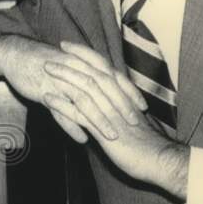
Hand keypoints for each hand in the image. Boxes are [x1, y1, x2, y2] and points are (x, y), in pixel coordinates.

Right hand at [0, 35, 147, 143]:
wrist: (15, 54)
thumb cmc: (43, 61)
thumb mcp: (68, 65)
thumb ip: (86, 77)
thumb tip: (104, 89)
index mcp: (84, 62)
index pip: (113, 76)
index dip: (128, 91)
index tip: (142, 107)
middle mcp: (75, 70)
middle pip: (103, 89)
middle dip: (119, 107)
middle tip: (132, 124)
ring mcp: (60, 80)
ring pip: (84, 101)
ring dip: (99, 119)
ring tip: (111, 136)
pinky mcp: (44, 90)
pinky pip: (60, 111)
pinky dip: (71, 126)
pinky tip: (81, 138)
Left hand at [46, 41, 188, 197]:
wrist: (156, 158)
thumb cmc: (144, 140)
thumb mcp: (130, 115)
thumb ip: (118, 102)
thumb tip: (105, 94)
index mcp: (123, 93)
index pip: (102, 65)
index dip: (83, 53)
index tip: (67, 45)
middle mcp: (116, 98)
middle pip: (91, 73)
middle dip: (70, 62)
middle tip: (50, 55)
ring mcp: (109, 113)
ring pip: (84, 89)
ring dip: (63, 78)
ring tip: (46, 71)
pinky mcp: (102, 129)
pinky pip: (78, 113)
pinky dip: (61, 104)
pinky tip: (47, 98)